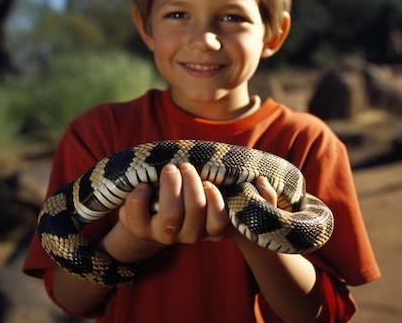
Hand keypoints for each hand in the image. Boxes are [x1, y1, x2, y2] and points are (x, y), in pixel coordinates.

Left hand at [101, 163, 278, 262]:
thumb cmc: (188, 198)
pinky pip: (138, 212)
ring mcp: (164, 235)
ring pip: (171, 213)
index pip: (220, 223)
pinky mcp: (139, 229)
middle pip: (196, 208)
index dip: (215, 199)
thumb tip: (263, 180)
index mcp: (210, 229)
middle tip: (185, 166)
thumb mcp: (214, 193)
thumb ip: (239, 188)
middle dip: (191, 179)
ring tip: (169, 169)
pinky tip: (144, 185)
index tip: (209, 182)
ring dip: (171, 183)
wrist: (149, 219)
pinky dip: (140, 193)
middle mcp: (189, 236)